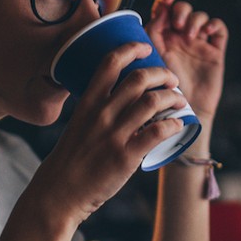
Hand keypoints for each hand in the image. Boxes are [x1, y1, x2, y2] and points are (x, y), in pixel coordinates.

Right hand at [33, 42, 188, 222]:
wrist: (60, 192)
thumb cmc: (71, 158)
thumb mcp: (79, 124)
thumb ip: (99, 109)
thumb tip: (126, 100)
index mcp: (88, 102)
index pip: (110, 62)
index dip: (131, 48)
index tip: (146, 48)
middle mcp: (102, 113)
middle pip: (139, 78)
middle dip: (162, 73)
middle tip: (171, 80)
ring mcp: (114, 134)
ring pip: (153, 102)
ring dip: (173, 97)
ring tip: (179, 100)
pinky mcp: (126, 156)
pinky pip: (157, 132)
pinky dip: (173, 125)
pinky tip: (178, 125)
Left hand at [145, 0, 226, 120]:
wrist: (180, 115)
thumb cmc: (159, 93)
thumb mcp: (150, 62)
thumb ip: (150, 37)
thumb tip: (155, 13)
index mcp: (161, 39)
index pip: (164, 10)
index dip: (165, 0)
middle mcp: (179, 39)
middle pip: (183, 9)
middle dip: (180, 10)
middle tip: (176, 25)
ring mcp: (198, 45)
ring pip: (200, 16)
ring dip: (194, 19)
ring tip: (188, 35)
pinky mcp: (214, 52)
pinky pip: (219, 29)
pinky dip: (213, 25)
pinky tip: (205, 32)